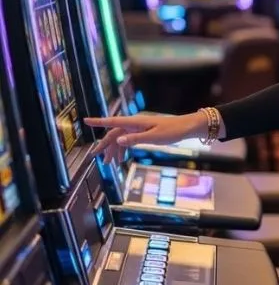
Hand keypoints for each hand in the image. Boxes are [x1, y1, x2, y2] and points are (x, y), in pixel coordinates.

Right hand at [84, 112, 206, 164]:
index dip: (98, 122)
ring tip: (110, 163)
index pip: (113, 121)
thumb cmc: (172, 131)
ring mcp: (139, 128)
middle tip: (95, 157)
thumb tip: (118, 140)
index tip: (85, 120)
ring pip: (121, 138)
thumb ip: (135, 139)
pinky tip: (122, 158)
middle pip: (114, 133)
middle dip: (105, 145)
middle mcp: (135, 123)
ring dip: (115, 150)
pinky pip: (129, 140)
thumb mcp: (154, 137)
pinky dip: (124, 148)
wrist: (187, 127)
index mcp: (135, 122)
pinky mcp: (144, 132)